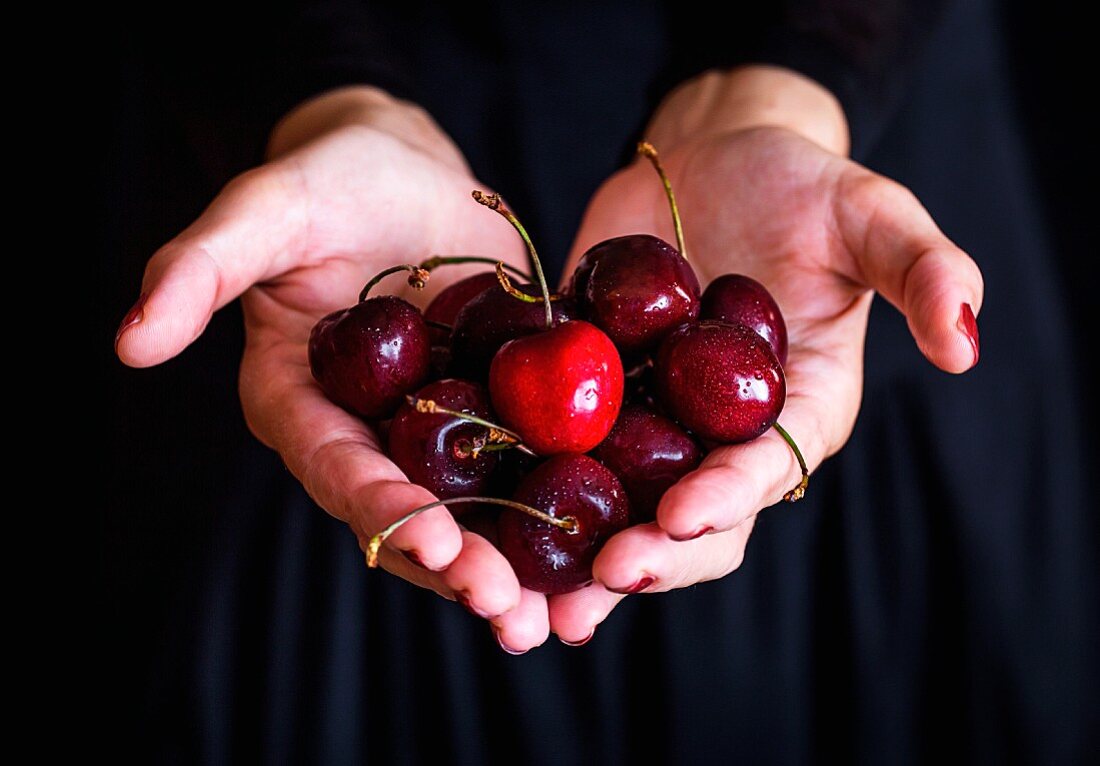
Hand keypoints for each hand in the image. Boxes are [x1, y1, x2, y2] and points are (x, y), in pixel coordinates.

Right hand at [115, 87, 554, 651]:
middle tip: (508, 611)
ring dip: (514, 568)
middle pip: (409, 516)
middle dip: (457, 567)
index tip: (435, 545)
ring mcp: (436, 431)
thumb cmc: (325, 181)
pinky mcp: (497, 413)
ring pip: (473, 514)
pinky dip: (563, 513)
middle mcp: (367, 435)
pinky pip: (529, 470)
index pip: (335, 467)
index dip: (380, 509)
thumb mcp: (263, 210)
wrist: (404, 172)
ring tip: (562, 617)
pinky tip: (608, 552)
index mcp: (303, 405)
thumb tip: (128, 342)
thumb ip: (198, 266)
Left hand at [546, 70, 983, 643]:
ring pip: (621, 510)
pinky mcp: (591, 398)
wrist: (714, 162)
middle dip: (653, 555)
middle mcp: (723, 436)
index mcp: (796, 411)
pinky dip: (527, 491)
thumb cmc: (803, 185)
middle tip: (603, 579)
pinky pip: (559, 453)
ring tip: (536, 605)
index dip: (730, 495)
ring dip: (580, 560)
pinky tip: (484, 524)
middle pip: (693, 520)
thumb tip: (968, 344)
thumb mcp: (871, 212)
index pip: (767, 469)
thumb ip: (923, 268)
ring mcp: (654, 424)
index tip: (683, 513)